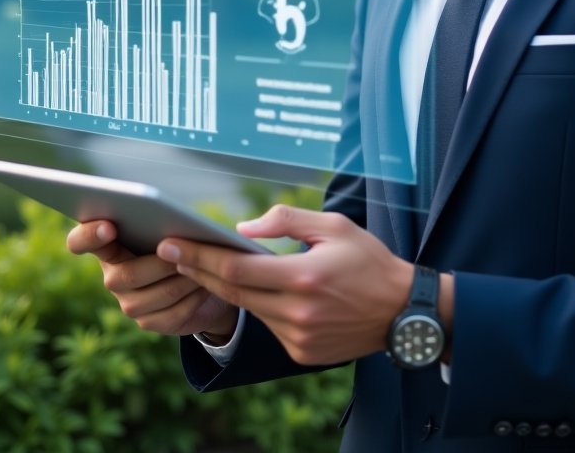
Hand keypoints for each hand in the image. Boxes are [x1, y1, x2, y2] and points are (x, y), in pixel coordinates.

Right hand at [66, 220, 238, 338]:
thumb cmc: (184, 240)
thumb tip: (174, 221)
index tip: (109, 226)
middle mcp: (113, 276)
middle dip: (160, 263)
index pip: (80, 241)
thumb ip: (164, 220)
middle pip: (125, 276)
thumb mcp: (173, 225)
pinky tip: (206, 285)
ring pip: (154, 296)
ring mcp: (129, 302)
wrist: (204, 278)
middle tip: (183, 252)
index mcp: (110, 244)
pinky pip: (172, 313)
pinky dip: (192, 297)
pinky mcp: (149, 322)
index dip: (88, 235)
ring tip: (204, 266)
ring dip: (183, 280)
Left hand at [158, 206, 413, 365]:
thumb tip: (242, 229)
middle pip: (232, 293)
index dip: (200, 257)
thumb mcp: (334, 226)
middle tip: (172, 253)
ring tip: (200, 265)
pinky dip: (255, 306)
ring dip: (223, 289)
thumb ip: (286, 221)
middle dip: (198, 270)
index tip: (172, 244)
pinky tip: (248, 288)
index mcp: (304, 276)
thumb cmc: (368, 261)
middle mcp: (297, 312)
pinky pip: (267, 325)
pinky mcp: (300, 354)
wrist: (402, 311)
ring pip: (247, 310)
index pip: (236, 270)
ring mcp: (297, 338)